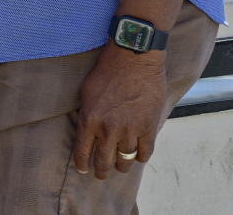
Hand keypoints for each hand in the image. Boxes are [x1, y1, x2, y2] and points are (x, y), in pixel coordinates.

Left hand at [72, 44, 167, 179]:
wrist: (133, 57)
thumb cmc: (107, 70)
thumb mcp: (87, 92)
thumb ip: (88, 115)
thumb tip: (88, 131)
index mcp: (89, 120)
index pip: (83, 153)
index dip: (83, 165)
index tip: (85, 170)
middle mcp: (108, 130)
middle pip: (105, 162)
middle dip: (102, 172)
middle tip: (101, 175)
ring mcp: (130, 130)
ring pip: (126, 161)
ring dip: (122, 166)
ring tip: (120, 166)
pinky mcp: (148, 127)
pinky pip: (145, 153)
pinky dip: (141, 157)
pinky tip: (138, 155)